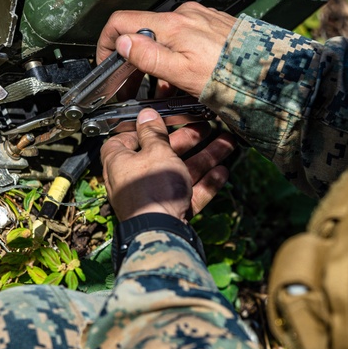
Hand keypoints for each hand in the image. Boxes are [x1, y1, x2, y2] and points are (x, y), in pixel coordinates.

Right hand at [96, 2, 237, 98]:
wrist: (272, 72)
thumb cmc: (231, 76)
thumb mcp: (184, 74)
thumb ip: (150, 57)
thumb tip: (122, 42)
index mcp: (172, 24)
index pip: (122, 21)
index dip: (106, 43)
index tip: (107, 65)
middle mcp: (185, 14)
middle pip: (143, 31)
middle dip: (133, 60)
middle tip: (131, 87)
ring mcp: (201, 18)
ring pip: (165, 38)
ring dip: (158, 63)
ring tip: (165, 91)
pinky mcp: (215, 25)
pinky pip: (186, 39)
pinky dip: (179, 58)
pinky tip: (188, 80)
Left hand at [101, 108, 234, 221]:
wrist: (160, 233)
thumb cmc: (151, 190)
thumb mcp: (156, 151)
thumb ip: (154, 132)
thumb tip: (146, 115)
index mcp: (120, 162)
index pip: (125, 139)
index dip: (144, 129)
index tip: (162, 120)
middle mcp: (134, 179)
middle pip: (162, 154)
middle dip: (188, 141)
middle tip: (205, 129)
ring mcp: (153, 196)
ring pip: (181, 173)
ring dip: (204, 158)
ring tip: (227, 145)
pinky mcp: (169, 211)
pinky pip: (188, 193)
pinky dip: (204, 183)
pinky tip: (222, 173)